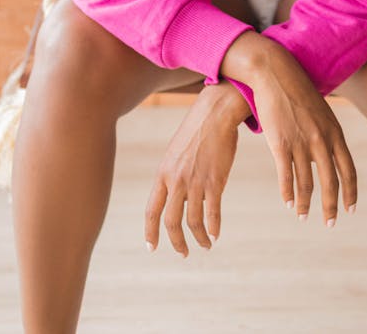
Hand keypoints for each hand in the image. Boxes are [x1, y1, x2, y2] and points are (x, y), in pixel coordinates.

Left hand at [144, 82, 248, 256]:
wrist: (215, 113)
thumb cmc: (196, 130)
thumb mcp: (175, 152)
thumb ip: (172, 174)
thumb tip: (174, 194)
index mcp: (163, 173)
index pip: (151, 210)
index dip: (150, 231)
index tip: (151, 247)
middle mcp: (176, 181)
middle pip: (171, 222)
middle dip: (176, 242)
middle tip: (183, 253)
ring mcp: (195, 182)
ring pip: (193, 222)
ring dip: (199, 238)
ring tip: (205, 244)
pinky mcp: (215, 181)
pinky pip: (212, 213)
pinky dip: (213, 228)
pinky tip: (215, 234)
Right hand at [222, 33, 356, 226]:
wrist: (275, 73)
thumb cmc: (298, 90)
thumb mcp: (322, 111)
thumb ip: (327, 134)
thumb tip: (328, 156)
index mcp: (335, 132)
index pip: (349, 170)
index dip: (350, 193)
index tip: (350, 209)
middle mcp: (321, 140)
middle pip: (331, 182)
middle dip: (331, 206)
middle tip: (330, 223)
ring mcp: (301, 142)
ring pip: (306, 183)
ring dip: (305, 204)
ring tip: (303, 216)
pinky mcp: (280, 142)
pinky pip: (286, 175)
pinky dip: (288, 193)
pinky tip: (288, 203)